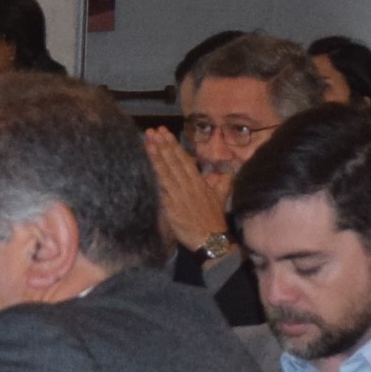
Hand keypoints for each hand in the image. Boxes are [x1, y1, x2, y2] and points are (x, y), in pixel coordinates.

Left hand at [146, 129, 230, 261]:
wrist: (211, 239)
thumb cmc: (214, 218)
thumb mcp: (221, 196)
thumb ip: (221, 182)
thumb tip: (224, 172)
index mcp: (199, 181)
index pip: (184, 159)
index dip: (173, 145)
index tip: (164, 132)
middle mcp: (188, 185)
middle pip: (173, 162)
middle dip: (162, 145)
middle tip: (152, 131)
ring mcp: (178, 196)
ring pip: (165, 172)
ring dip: (156, 157)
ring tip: (147, 143)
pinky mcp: (171, 207)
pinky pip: (161, 190)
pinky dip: (155, 178)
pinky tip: (146, 168)